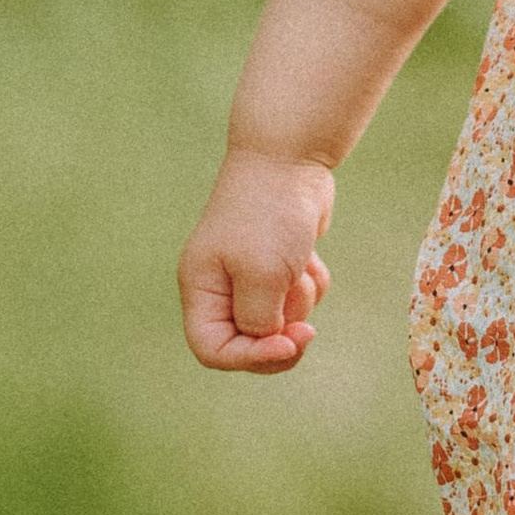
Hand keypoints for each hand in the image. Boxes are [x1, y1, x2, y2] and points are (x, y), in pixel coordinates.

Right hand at [178, 147, 333, 371]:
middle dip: (282, 334)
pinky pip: (301, 295)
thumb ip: (259, 320)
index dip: (250, 357)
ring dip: (300, 299)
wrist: (291, 157)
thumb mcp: (262, 275)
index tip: (287, 343)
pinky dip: (312, 280)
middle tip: (307, 328)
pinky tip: (310, 252)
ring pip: (282, 319)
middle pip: (249, 342)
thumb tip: (268, 341)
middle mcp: (222, 286)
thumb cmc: (270, 213)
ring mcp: (252, 274)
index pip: (213, 350)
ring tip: (301, 264)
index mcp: (202, 289)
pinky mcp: (281, 262)